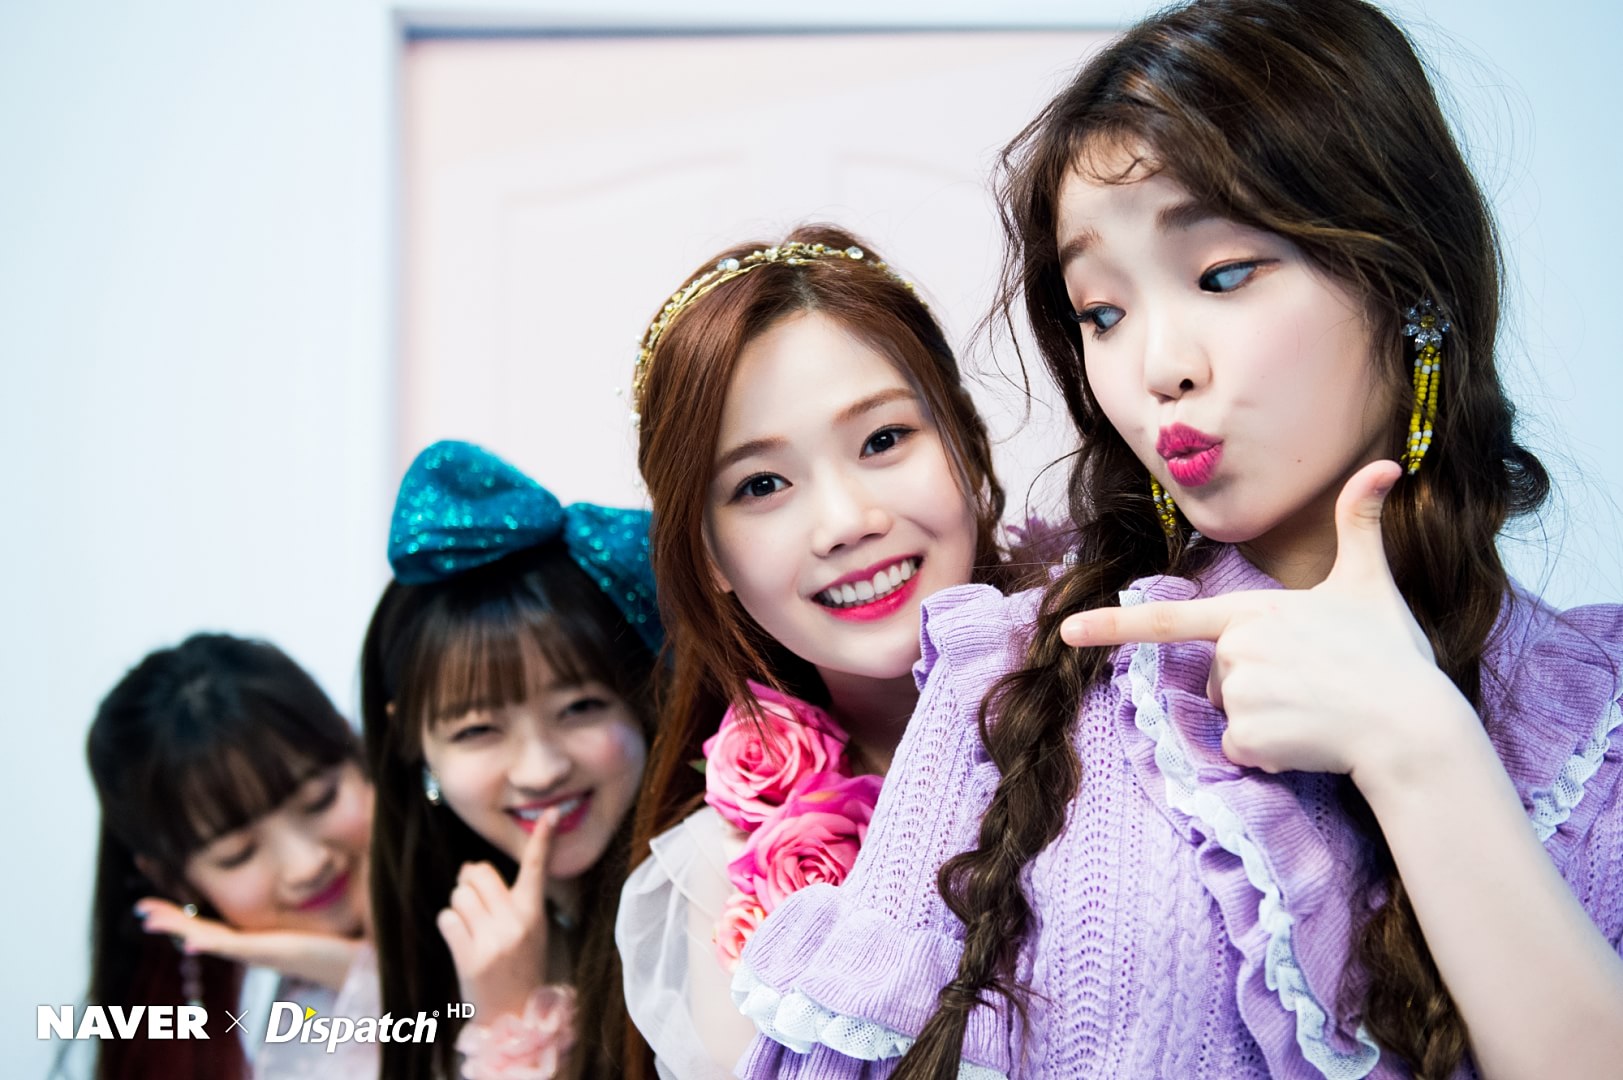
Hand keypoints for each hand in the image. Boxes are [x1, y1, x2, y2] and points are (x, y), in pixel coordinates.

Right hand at [134, 898, 361, 989]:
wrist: (369, 957)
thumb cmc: (353, 931)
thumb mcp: (327, 901)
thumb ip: (322, 879)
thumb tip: (332, 847)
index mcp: (265, 935)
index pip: (218, 920)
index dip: (189, 909)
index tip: (163, 894)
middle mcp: (258, 945)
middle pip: (203, 931)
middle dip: (170, 918)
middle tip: (140, 907)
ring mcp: (262, 950)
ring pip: (210, 938)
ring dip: (177, 927)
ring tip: (147, 918)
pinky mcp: (274, 953)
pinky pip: (236, 947)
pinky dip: (210, 941)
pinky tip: (190, 938)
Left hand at [437, 807, 556, 1021]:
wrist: (513, 1014)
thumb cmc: (520, 966)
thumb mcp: (531, 930)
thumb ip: (510, 900)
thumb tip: (471, 870)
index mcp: (534, 913)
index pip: (537, 868)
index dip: (543, 839)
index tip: (551, 812)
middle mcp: (515, 923)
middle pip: (478, 875)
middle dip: (469, 881)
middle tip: (474, 898)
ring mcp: (493, 941)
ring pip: (459, 896)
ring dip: (458, 906)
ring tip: (471, 926)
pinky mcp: (470, 958)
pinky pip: (448, 919)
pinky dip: (449, 925)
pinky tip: (461, 941)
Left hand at [1061, 461, 1469, 785]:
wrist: (1415, 728)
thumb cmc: (1392, 657)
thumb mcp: (1371, 584)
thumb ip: (1361, 525)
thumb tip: (1387, 463)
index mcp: (1253, 613)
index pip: (1167, 621)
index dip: (1112, 625)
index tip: (1066, 631)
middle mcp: (1236, 650)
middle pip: (1220, 678)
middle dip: (1258, 688)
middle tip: (1315, 684)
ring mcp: (1239, 694)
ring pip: (1232, 716)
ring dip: (1268, 722)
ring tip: (1316, 710)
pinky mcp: (1248, 738)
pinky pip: (1242, 751)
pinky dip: (1272, 754)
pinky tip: (1309, 740)